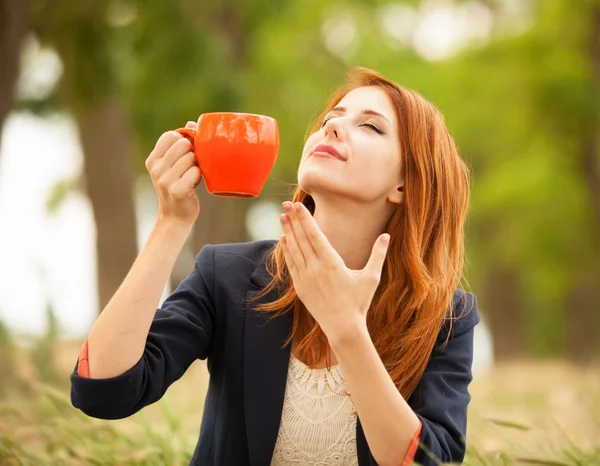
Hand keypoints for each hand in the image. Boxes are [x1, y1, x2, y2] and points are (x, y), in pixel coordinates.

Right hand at [145, 121, 201, 224]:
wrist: (175, 216)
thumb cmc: (178, 185)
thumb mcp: (174, 164)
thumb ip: (182, 143)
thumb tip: (192, 123)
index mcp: (153, 159)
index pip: (171, 135)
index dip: (184, 140)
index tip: (185, 153)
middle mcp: (156, 168)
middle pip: (184, 144)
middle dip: (193, 153)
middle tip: (190, 167)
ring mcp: (165, 179)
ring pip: (192, 158)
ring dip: (197, 166)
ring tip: (191, 176)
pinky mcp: (177, 190)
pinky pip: (196, 172)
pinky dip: (199, 177)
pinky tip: (194, 185)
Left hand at [279, 201, 389, 339]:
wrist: (343, 327)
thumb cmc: (359, 302)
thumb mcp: (371, 277)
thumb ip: (378, 254)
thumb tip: (387, 235)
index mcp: (332, 262)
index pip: (315, 235)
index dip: (305, 219)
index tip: (297, 205)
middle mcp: (316, 268)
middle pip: (302, 239)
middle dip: (293, 220)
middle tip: (286, 203)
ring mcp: (306, 278)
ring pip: (294, 250)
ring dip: (288, 232)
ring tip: (283, 217)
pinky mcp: (300, 288)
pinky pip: (291, 265)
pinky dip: (287, 251)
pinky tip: (284, 240)